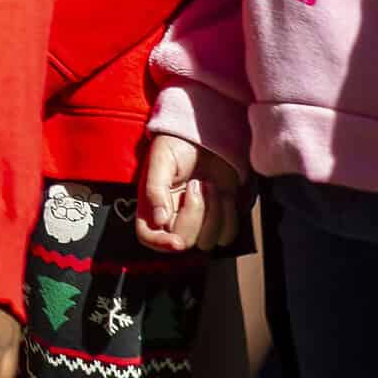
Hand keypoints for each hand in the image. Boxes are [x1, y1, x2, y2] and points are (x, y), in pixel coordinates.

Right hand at [137, 133, 241, 252]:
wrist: (209, 133)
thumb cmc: (179, 143)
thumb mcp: (161, 159)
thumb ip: (155, 188)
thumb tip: (159, 220)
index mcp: (152, 205)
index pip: (147, 236)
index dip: (160, 244)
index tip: (177, 242)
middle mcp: (172, 217)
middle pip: (184, 240)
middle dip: (195, 212)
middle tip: (197, 183)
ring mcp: (198, 220)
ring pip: (207, 241)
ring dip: (214, 211)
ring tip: (210, 184)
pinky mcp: (220, 219)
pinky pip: (227, 234)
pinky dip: (230, 214)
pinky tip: (224, 193)